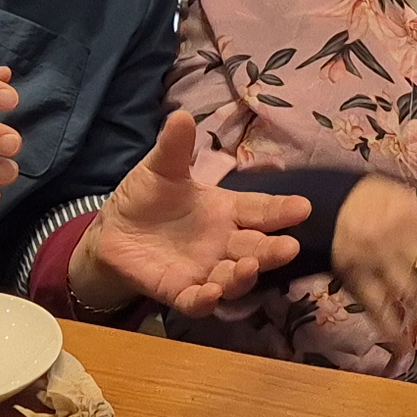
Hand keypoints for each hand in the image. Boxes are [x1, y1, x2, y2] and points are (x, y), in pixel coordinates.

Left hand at [75, 112, 307, 315]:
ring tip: (248, 267)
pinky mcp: (179, 291)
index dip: (282, 210)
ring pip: (233, 278)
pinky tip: (211, 294)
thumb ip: (175, 148)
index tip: (303, 207)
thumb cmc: (147, 197)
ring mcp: (205, 270)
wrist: (113, 232)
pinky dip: (205, 300)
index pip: (261, 210)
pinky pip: (197, 301)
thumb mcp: (160, 169)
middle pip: (256, 248)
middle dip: (273, 251)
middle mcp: (223, 243)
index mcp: (226, 210)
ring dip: (244, 276)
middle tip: (289, 248)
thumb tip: (181, 115)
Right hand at [331, 177, 416, 346]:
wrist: (324, 206)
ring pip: (413, 298)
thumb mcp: (405, 198)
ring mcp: (380, 265)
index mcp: (416, 218)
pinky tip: (405, 347)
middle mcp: (402, 244)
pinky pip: (378, 309)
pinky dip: (392, 329)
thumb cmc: (369, 199)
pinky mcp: (359, 282)